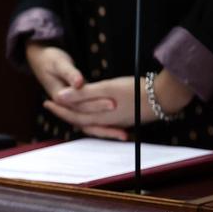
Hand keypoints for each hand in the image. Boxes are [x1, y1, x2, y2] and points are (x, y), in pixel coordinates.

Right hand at [25, 41, 117, 134]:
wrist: (40, 59)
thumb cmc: (50, 59)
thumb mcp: (58, 63)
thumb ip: (70, 73)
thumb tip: (78, 83)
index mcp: (58, 96)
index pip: (79, 105)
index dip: (96, 105)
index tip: (112, 103)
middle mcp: (64, 105)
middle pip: (84, 119)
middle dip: (103, 124)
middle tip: (121, 127)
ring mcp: (70, 105)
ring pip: (87, 122)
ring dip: (104, 129)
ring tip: (123, 134)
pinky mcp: (77, 103)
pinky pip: (89, 116)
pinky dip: (101, 123)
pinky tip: (116, 126)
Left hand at [43, 71, 195, 140]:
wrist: (166, 98)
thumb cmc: (135, 91)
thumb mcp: (106, 89)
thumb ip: (83, 94)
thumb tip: (59, 97)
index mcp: (100, 116)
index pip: (73, 115)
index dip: (59, 109)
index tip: (47, 101)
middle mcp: (107, 123)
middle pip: (80, 120)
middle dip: (65, 112)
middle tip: (51, 104)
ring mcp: (117, 122)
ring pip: (91, 121)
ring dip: (78, 115)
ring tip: (68, 107)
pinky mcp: (126, 118)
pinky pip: (103, 120)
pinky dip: (92, 116)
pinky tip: (93, 111)